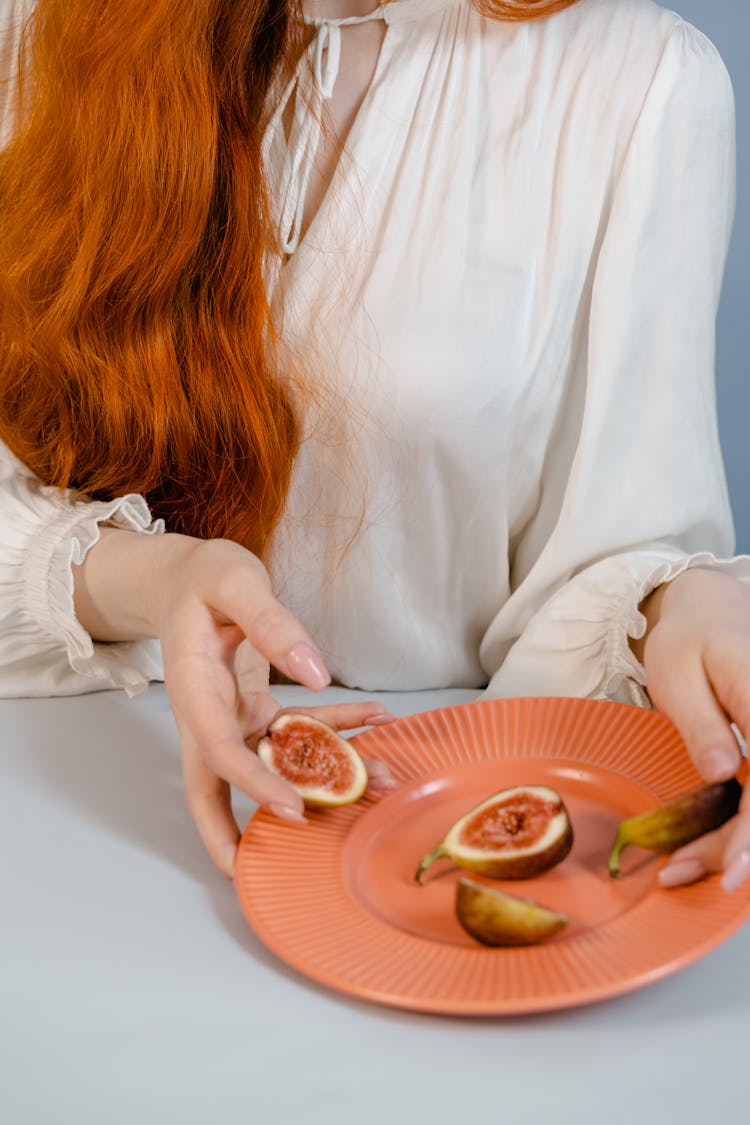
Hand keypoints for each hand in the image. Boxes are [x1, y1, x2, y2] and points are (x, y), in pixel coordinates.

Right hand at [74, 532, 395, 877]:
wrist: (188, 578)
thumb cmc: (203, 578)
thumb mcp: (234, 582)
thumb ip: (270, 622)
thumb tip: (316, 674)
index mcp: (194, 694)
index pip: (219, 753)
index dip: (253, 786)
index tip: (293, 809)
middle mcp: (210, 719)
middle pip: (218, 793)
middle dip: (247, 837)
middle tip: (291, 868)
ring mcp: (234, 720)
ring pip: (275, 767)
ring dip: (326, 781)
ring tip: (388, 780)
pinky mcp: (257, 711)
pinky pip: (300, 731)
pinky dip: (339, 729)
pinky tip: (380, 717)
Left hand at [638, 568, 749, 890]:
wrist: (714, 608)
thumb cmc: (689, 637)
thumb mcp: (677, 672)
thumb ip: (701, 722)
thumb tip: (722, 773)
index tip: (732, 874)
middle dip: (740, 850)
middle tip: (688, 874)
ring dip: (739, 843)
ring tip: (684, 866)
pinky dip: (740, 826)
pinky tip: (708, 848)